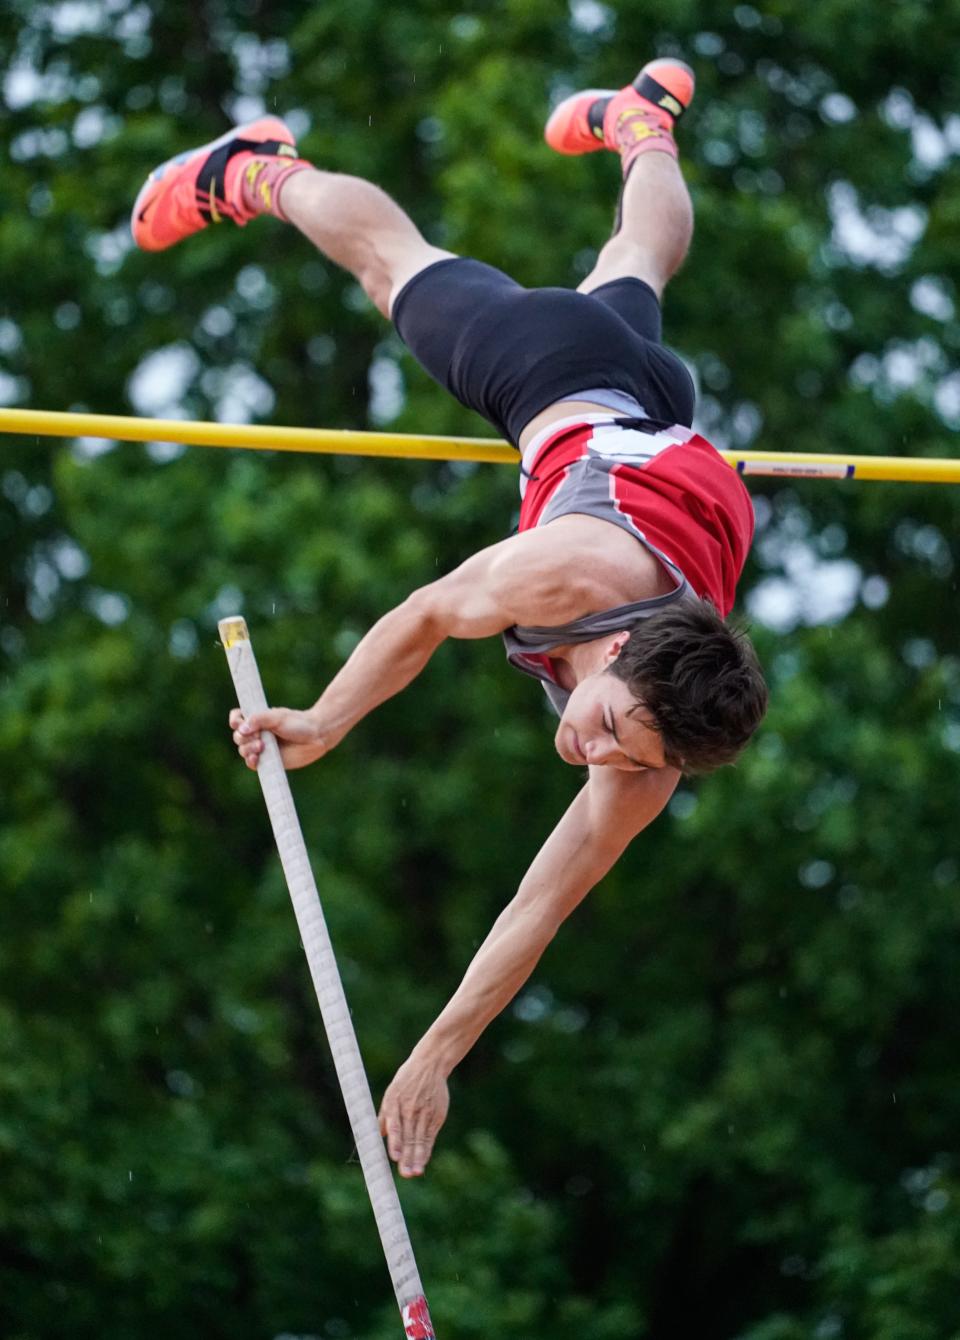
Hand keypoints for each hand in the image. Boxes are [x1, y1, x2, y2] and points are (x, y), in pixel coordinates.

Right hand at [228, 706, 331, 770]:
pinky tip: (256, 759)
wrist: (316, 736)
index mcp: (257, 720)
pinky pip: (252, 763)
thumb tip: (241, 729)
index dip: (235, 721)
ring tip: (262, 746)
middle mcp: (257, 733)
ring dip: (248, 749)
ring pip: (243, 750)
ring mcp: (261, 748)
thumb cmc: (298, 723)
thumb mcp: (277, 717)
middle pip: (238, 737)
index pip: (237, 719)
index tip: (239, 722)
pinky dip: (251, 761)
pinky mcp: (268, 761)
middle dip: (244, 738)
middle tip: (259, 737)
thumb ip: (258, 720)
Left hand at [378, 1053, 449, 1177]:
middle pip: (409, 1136)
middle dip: (407, 1156)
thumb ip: (384, 1116)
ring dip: (418, 1157)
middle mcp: (410, 1109)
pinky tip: (423, 1162)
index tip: (394, 1157)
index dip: (396, 1142)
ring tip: (415, 1172)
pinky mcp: (436, 1116)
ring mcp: (425, 1112)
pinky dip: (426, 1150)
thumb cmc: (406, 1081)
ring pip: (420, 1139)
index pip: (395, 1125)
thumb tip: (373, 1136)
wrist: (431, 1065)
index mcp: (395, 1102)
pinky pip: (430, 1136)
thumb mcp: (391, 1093)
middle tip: (405, 1174)